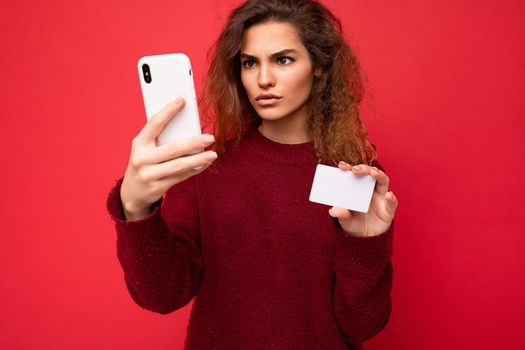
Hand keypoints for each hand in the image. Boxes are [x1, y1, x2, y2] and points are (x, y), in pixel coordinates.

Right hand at [120, 97, 217, 220]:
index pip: (154, 124)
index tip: (182, 100)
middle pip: (172, 148)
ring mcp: (148, 175)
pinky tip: (205, 164)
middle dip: (193, 142)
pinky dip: (195, 170)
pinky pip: (180, 177)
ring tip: (213, 154)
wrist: (132, 193)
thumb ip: (161, 138)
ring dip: (198, 159)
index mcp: (139, 143)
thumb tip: (189, 127)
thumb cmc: (144, 163)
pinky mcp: (157, 188)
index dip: (168, 111)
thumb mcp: (145, 149)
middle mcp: (141, 159)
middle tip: (210, 137)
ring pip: (178, 165)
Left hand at [328, 162, 397, 236]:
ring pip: (383, 181)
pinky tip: (388, 195)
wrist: (366, 239)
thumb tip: (333, 210)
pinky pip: (392, 202)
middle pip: (369, 174)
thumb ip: (341, 215)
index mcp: (358, 188)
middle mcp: (370, 190)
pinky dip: (391, 198)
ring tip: (373, 173)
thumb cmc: (354, 224)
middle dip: (364, 169)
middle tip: (355, 169)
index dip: (348, 168)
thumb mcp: (345, 220)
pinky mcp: (389, 209)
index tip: (341, 165)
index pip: (354, 174)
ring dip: (379, 175)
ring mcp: (381, 197)